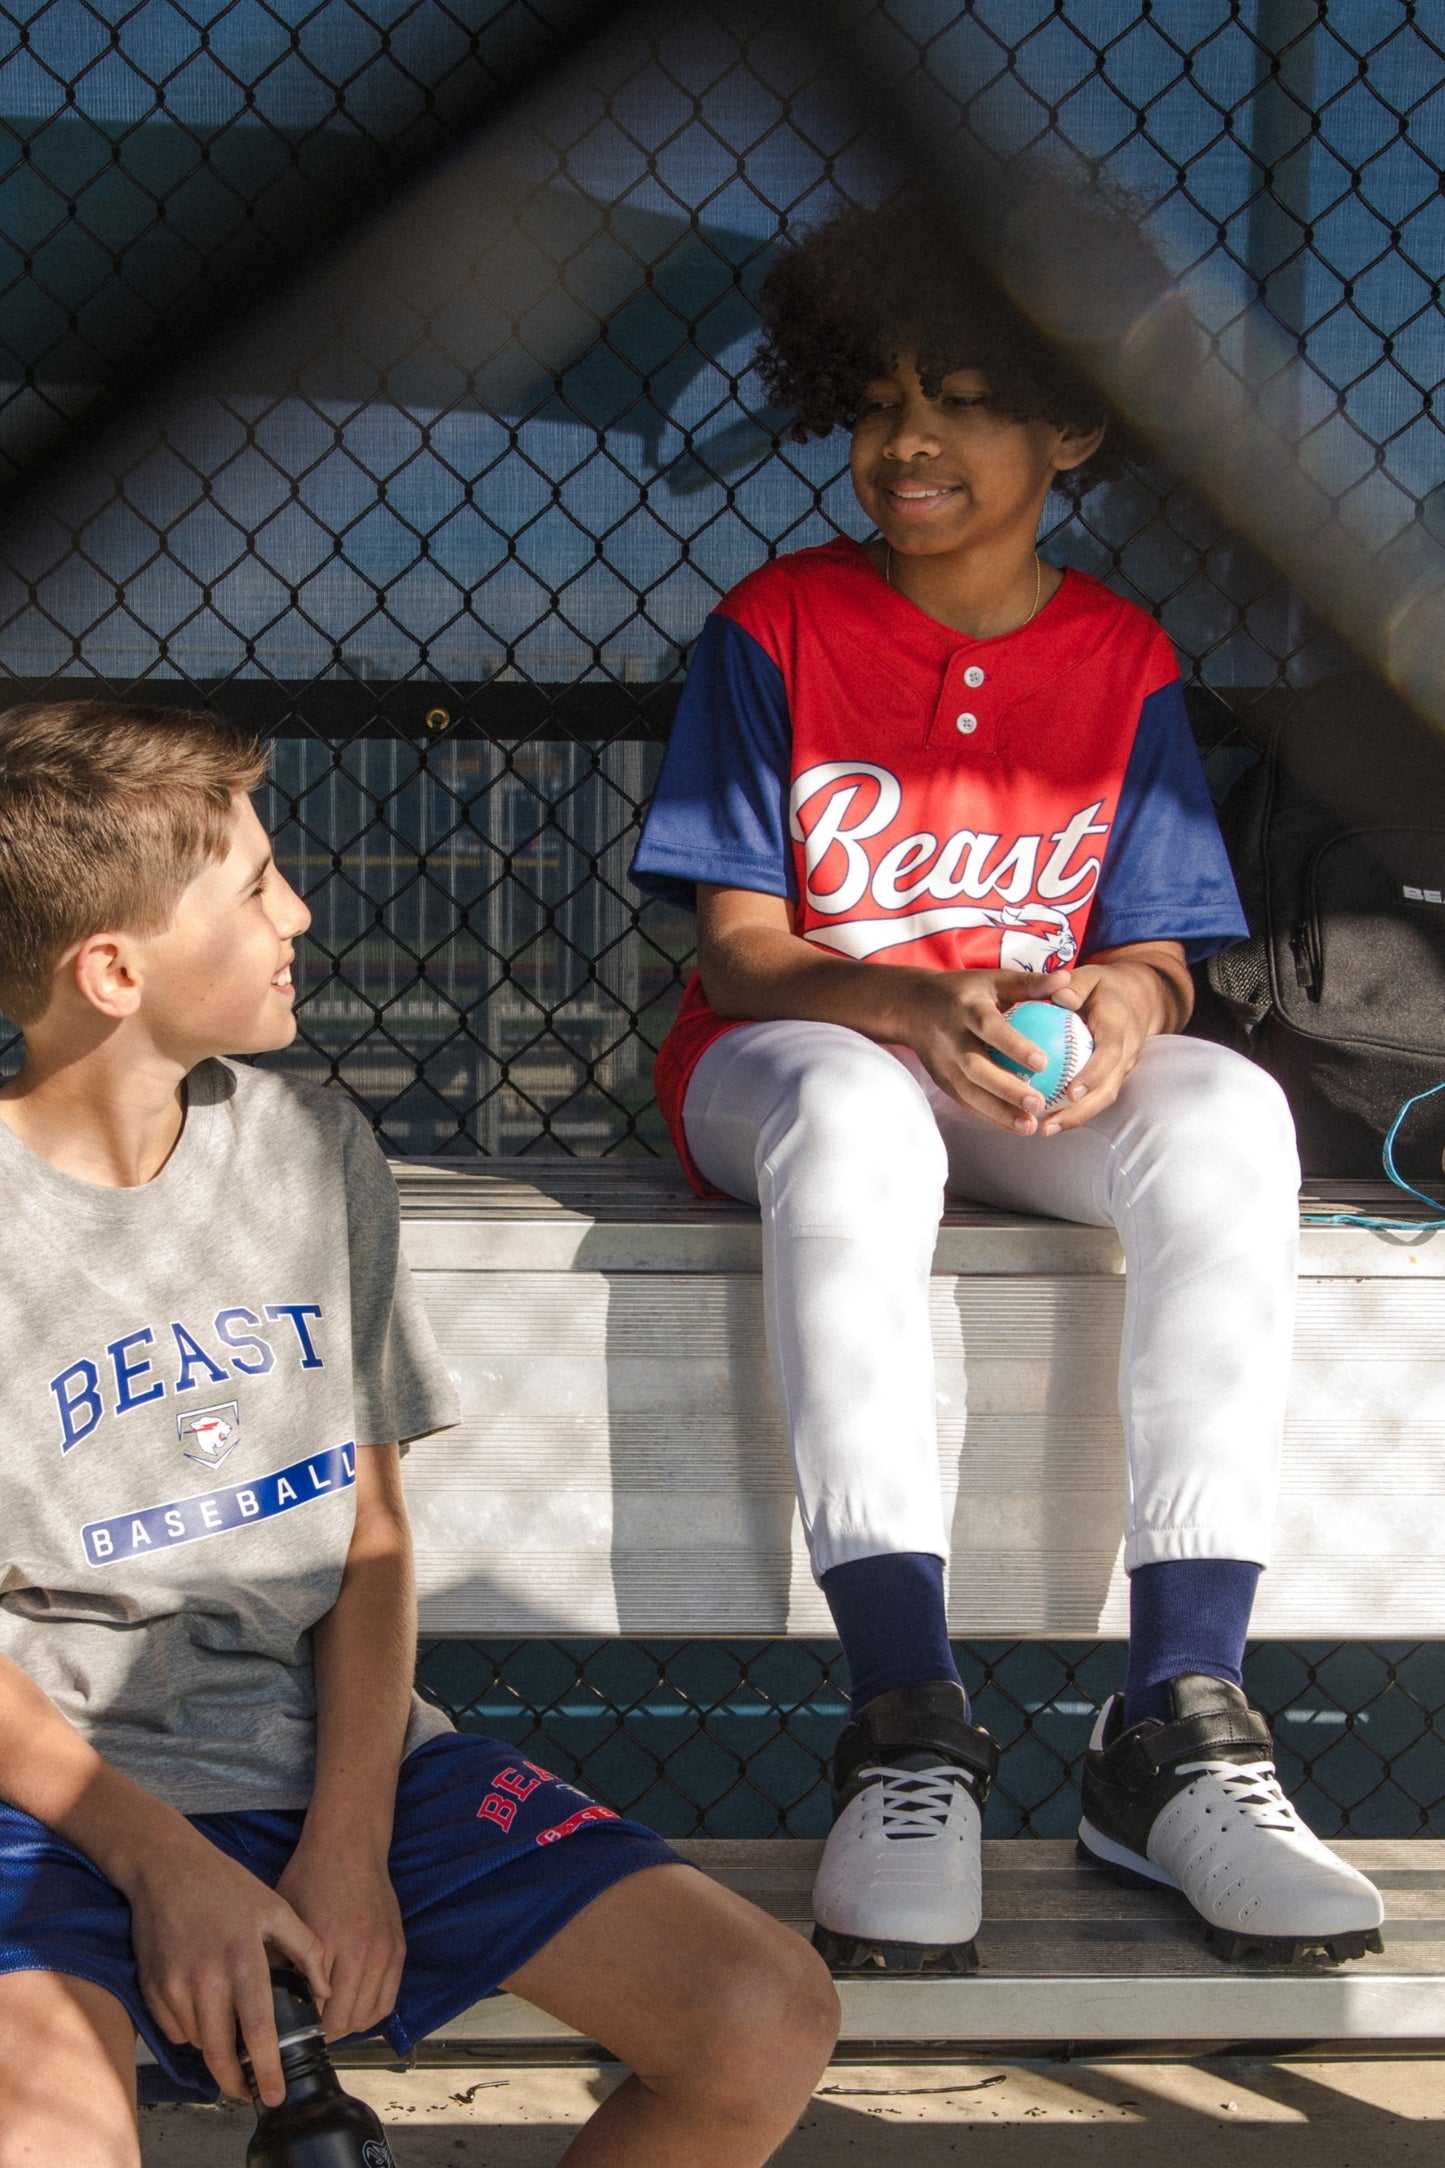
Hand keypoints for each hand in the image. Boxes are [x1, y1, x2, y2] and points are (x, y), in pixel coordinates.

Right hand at [125, 1824, 329, 2105]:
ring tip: (232, 2041)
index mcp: (243, 1958)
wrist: (165, 1866)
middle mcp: (205, 1978)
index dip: (266, 2068)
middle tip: (250, 2090)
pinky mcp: (151, 1989)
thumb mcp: (275, 1906)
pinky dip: (191, 2032)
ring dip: (215, 2050)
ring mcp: (174, 1985)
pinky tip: (205, 2012)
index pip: (257, 2030)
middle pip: (219, 2052)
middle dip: (235, 2081)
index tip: (274, 2093)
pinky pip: (174, 2030)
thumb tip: (324, 1990)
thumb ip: (306, 1948)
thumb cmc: (226, 1885)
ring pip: (197, 2043)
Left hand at [276, 1833, 405, 2043]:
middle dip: (321, 2034)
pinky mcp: (398, 1949)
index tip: (287, 2034)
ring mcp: (382, 1950)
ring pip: (365, 2017)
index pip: (313, 2011)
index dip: (298, 2029)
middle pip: (341, 2021)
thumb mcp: (283, 1917)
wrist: (349, 1844)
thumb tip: (261, 2003)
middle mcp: (358, 1950)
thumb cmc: (311, 1876)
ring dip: (346, 2026)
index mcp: (325, 1942)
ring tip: (327, 2022)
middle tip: (305, 2033)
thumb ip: (276, 1961)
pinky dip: (370, 2014)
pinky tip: (352, 2009)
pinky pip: (388, 2002)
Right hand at [901, 967, 1076, 1132]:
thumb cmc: (965, 992)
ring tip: (1030, 1126)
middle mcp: (951, 1037)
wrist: (912, 1007)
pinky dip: (990, 1117)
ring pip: (969, 1092)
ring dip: (998, 1112)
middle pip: (976, 1067)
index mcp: (966, 1008)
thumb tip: (1067, 978)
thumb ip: (1030, 983)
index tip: (1042, 1063)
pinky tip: (1017, 1127)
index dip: (1013, 1046)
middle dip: (1006, 1088)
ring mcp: (943, 1063)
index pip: (989, 1028)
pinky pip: (966, 1103)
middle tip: (1038, 1104)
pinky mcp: (942, 1081)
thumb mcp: (994, 980)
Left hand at [1038, 960, 1170, 1131]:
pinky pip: (1095, 1097)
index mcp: (1119, 1028)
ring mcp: (1121, 1069)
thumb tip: (1059, 995)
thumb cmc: (1106, 987)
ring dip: (1075, 1118)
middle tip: (1048, 1125)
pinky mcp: (1113, 1076)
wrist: (1140, 999)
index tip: (1070, 1092)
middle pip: (1107, 1090)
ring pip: (1102, 1099)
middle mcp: (1125, 1054)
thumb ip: (1076, 985)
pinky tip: (1044, 1119)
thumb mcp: (1092, 976)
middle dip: (1080, 1112)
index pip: (1109, 1055)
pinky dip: (1074, 1110)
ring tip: (1043, 1130)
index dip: (1093, 1075)